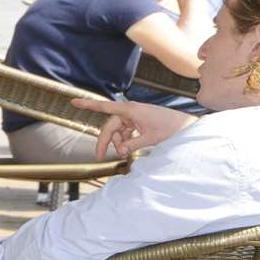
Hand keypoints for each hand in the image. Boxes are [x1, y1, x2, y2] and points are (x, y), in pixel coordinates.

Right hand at [71, 96, 196, 158]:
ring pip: (117, 131)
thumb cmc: (170, 129)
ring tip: (126, 153)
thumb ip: (131, 145)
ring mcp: (134, 117)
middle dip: (105, 141)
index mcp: (131, 110)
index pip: (105, 107)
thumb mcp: (149, 139)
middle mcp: (130, 111)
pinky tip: (129, 149)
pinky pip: (125, 131)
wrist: (186, 126)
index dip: (88, 105)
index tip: (73, 102)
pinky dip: (125, 141)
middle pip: (110, 126)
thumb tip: (119, 151)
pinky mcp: (139, 122)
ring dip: (118, 142)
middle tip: (100, 157)